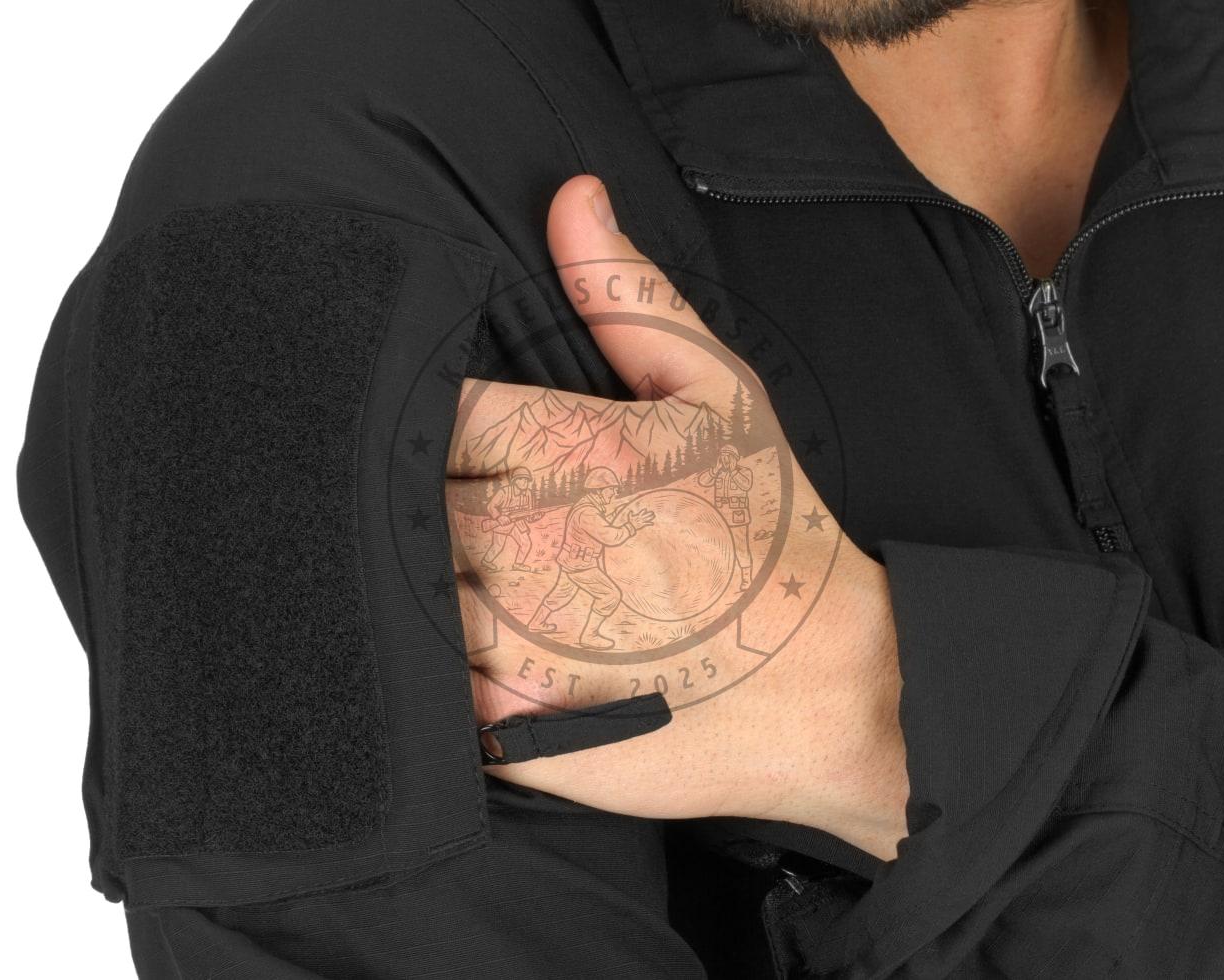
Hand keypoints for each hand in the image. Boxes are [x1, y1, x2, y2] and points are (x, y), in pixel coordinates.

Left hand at [446, 175, 908, 858]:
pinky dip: (433, 666)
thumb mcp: (717, 391)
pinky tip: (489, 650)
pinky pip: (419, 684)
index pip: (428, 412)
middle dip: (426, 503)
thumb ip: (627, 295)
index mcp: (560, 449)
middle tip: (485, 516)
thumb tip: (572, 198)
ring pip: (396, 591)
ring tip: (496, 584)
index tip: (475, 450)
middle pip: (394, 501)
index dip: (442, 429)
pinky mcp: (505, 723)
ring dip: (422, 582)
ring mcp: (506, 641)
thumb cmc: (769, 531)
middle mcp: (518, 542)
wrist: (828, 682)